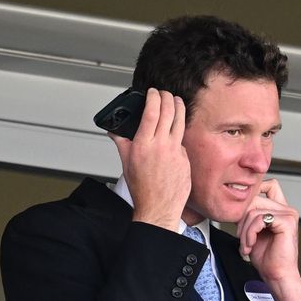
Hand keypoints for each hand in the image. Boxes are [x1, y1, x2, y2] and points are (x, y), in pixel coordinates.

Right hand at [110, 88, 190, 231]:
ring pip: (180, 123)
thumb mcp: (126, 162)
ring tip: (178, 101)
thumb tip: (114, 132)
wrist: (158, 208)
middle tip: (166, 94)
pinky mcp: (186, 160)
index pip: (151, 111)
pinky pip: (182, 142)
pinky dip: (178, 135)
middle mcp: (162, 146)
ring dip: (179, 108)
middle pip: (169, 112)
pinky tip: (176, 133)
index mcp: (144, 144)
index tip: (153, 92)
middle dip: (168, 98)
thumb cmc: (142, 189)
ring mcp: (176, 152)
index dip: (154, 97)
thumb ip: (121, 143)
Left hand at [238, 178, 300, 300]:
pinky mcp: (287, 222)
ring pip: (254, 210)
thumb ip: (249, 215)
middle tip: (241, 236)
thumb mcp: (253, 231)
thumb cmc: (267, 258)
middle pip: (255, 199)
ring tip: (246, 244)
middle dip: (242, 218)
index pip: (268, 186)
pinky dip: (250, 232)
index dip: (252, 194)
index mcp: (281, 210)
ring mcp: (289, 215)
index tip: (241, 214)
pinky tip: (251, 244)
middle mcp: (287, 210)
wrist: (277, 275)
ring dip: (244, 230)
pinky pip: (259, 219)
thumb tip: (236, 204)